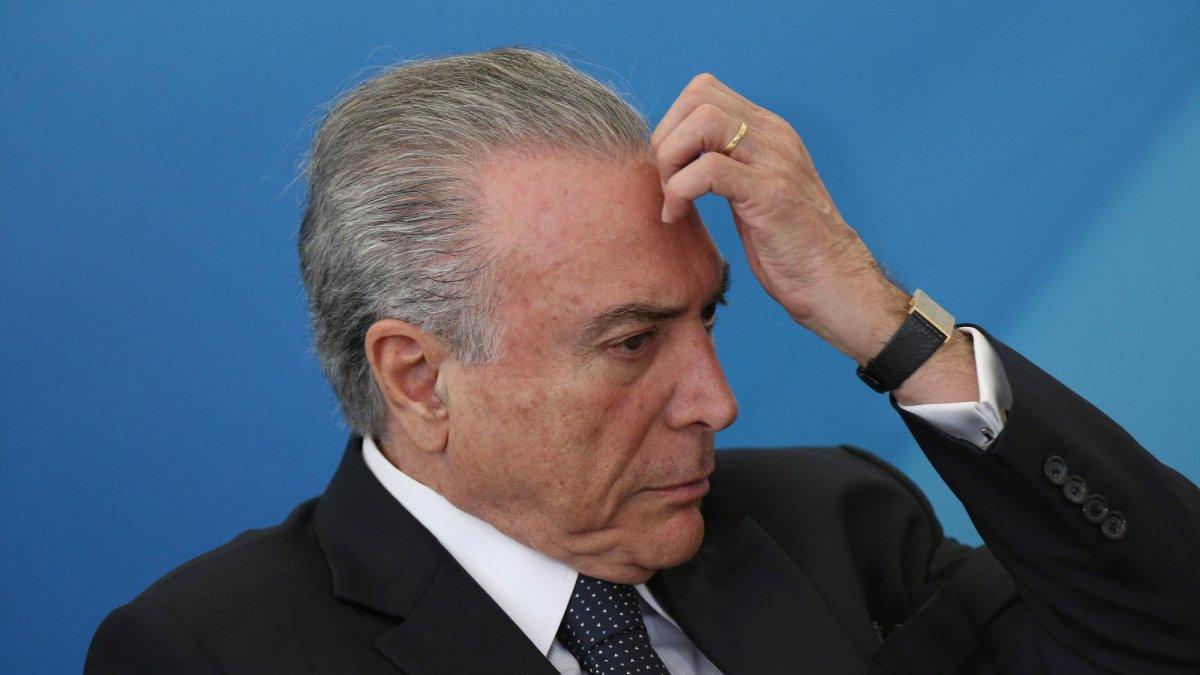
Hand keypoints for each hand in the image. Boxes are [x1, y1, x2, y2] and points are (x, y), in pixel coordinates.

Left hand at [651, 73, 976, 403]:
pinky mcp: (771, 194)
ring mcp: (775, 162)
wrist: (834, 283)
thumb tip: (675, 158)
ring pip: (703, 122)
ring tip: (671, 199)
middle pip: (700, 95)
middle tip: (664, 183)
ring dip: (671, 160)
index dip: (672, 123)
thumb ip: (727, 165)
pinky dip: (679, 191)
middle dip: (666, 137)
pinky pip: (710, 170)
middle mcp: (774, 136)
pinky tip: (677, 216)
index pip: (704, 91)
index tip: (667, 168)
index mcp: (769, 132)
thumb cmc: (790, 248)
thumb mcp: (755, 192)